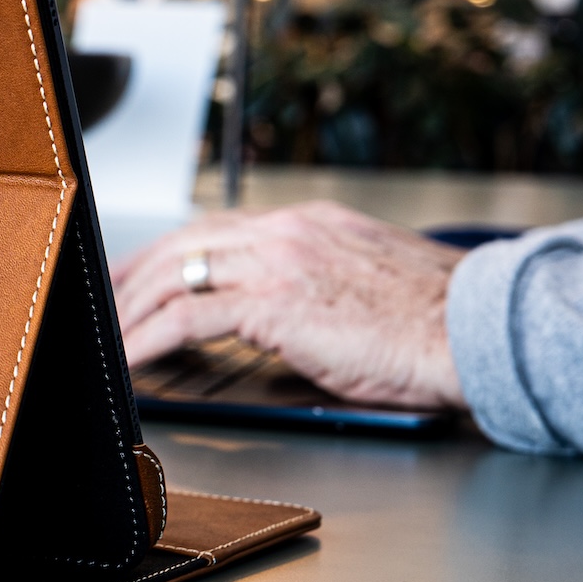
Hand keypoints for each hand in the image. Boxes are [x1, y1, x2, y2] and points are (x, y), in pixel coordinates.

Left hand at [111, 201, 468, 408]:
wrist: (476, 332)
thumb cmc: (434, 323)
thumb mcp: (365, 282)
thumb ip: (313, 282)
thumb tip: (277, 313)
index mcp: (309, 222)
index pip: (218, 228)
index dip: (169, 250)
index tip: (141, 270)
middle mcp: (287, 231)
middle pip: (184, 243)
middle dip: (134, 273)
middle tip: (106, 298)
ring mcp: (278, 262)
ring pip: (176, 276)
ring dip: (134, 311)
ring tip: (111, 338)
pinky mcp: (274, 304)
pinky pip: (188, 318)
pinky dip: (149, 339)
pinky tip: (132, 359)